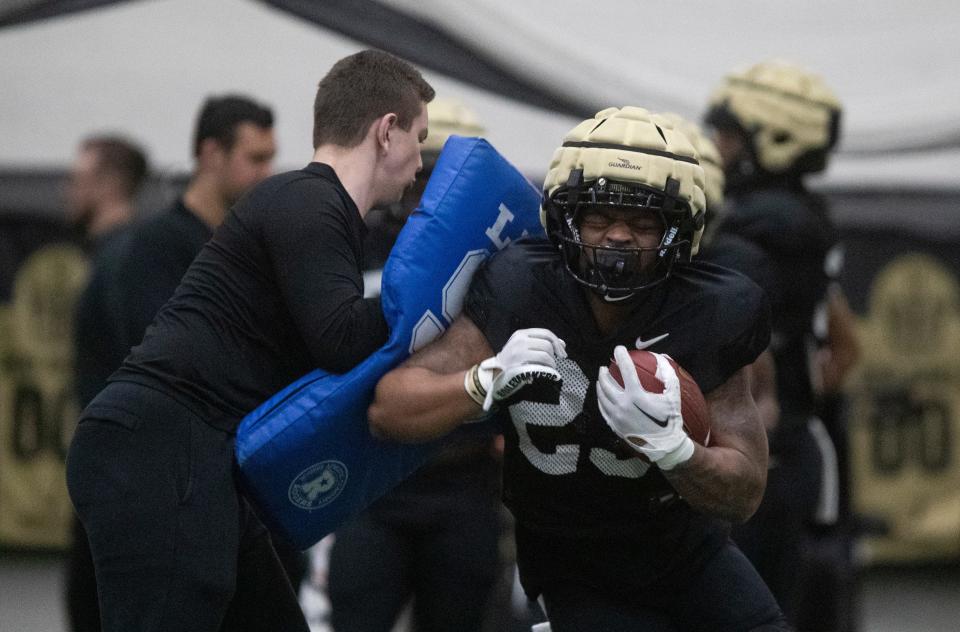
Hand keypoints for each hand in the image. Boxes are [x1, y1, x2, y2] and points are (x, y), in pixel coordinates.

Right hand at [465, 328, 565, 410]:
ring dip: (552, 361)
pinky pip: (542, 359)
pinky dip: (549, 365)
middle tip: (555, 361)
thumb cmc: (512, 363)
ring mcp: (520, 349)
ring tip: (549, 367)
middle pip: (548, 341)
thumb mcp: (524, 348)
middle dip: (555, 352)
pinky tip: (547, 370)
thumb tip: (562, 343)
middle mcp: (520, 339)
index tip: (562, 351)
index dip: (557, 341)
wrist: (495, 374)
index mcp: (521, 334)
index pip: (545, 332)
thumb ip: (540, 343)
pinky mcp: (521, 360)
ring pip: (546, 350)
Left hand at [596, 346, 693, 469]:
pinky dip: (600, 400)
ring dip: (600, 385)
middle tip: (605, 366)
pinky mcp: (614, 425)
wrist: (665, 445)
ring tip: (601, 379)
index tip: (619, 348)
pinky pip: (602, 410)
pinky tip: (602, 396)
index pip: (626, 369)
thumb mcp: (673, 396)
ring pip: (601, 396)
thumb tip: (662, 358)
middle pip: (607, 383)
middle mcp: (623, 404)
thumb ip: (668, 375)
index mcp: (636, 395)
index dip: (621, 356)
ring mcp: (616, 416)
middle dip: (604, 372)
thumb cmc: (670, 419)